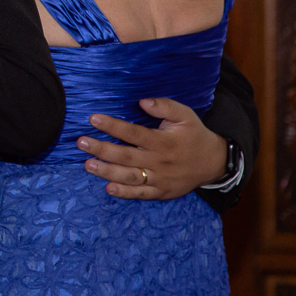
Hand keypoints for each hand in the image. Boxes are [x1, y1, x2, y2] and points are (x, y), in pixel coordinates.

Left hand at [77, 97, 227, 200]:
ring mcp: (159, 179)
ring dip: (107, 171)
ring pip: (129, 177)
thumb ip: (164, 106)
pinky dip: (124, 193)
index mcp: (163, 141)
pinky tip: (108, 188)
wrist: (214, 163)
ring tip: (87, 164)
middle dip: (102, 149)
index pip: (133, 133)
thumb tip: (142, 102)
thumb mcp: (185, 115)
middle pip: (126, 156)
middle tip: (81, 142)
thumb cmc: (194, 135)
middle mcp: (159, 161)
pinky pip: (140, 194)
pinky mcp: (161, 192)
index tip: (93, 118)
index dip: (113, 126)